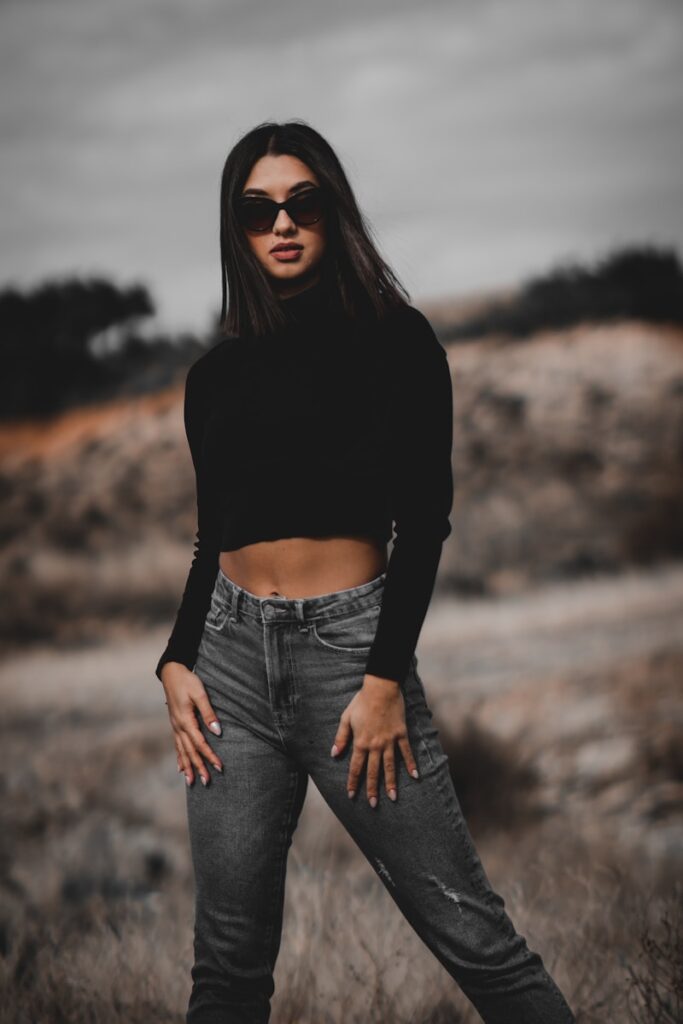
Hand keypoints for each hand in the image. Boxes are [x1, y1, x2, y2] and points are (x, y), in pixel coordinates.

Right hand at [160, 662, 223, 786]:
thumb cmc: (187, 681)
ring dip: (187, 766)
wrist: (171, 672)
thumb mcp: (200, 694)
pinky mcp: (175, 724)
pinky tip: (181, 767)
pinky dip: (180, 757)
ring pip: (182, 751)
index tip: (219, 767)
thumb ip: (209, 713)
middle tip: (206, 782)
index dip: (210, 756)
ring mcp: (175, 726)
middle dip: (198, 767)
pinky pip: (177, 745)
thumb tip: (217, 732)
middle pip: (190, 751)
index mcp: (186, 720)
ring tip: (191, 782)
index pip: (200, 744)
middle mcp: (178, 726)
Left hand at [330, 674, 418, 805]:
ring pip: (390, 766)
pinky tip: (415, 776)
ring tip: (393, 798)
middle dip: (372, 789)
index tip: (352, 795)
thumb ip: (341, 738)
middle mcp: (375, 745)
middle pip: (373, 771)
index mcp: (361, 742)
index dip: (353, 782)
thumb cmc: (361, 702)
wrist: (381, 688)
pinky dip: (411, 764)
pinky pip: (406, 752)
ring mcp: (389, 741)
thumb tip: (334, 754)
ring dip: (391, 783)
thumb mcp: (346, 718)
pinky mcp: (401, 734)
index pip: (356, 767)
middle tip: (373, 804)